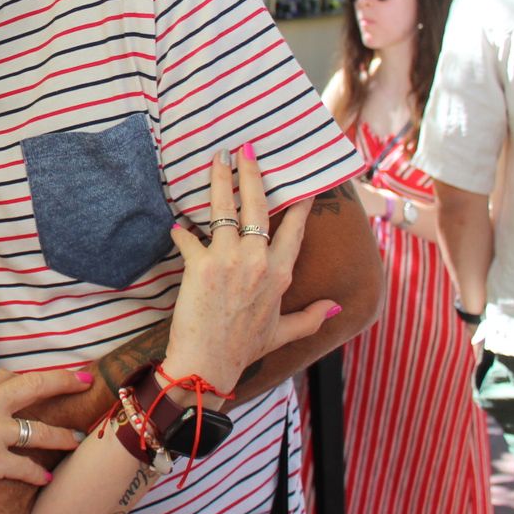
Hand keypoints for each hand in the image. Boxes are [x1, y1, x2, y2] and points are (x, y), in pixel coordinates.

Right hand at [0, 370, 78, 513]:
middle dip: (65, 381)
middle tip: (83, 382)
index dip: (30, 381)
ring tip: (75, 440)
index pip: (8, 376)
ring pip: (41, 430)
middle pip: (35, 385)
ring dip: (62, 437)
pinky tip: (45, 478)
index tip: (46, 382)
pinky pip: (27, 467)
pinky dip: (38, 474)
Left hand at [164, 146, 339, 390]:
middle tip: (247, 149)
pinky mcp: (200, 265)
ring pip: (224, 210)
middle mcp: (258, 261)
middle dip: (253, 174)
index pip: (294, 229)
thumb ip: (311, 317)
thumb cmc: (243, 348)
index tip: (302, 183)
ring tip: (216, 158)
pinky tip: (176, 224)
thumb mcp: (282, 333)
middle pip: (258, 207)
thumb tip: (337, 306)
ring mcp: (229, 260)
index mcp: (280, 274)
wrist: (208, 364)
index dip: (298, 204)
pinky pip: (188, 237)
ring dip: (219, 181)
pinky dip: (180, 230)